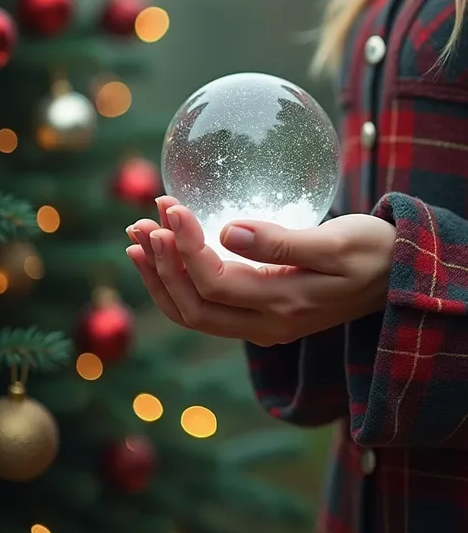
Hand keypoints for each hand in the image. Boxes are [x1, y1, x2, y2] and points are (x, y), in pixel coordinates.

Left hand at [125, 196, 395, 346]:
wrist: (396, 273)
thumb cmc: (372, 251)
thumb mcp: (335, 243)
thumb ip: (281, 242)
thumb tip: (227, 231)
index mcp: (283, 306)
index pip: (215, 283)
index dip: (185, 248)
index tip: (171, 208)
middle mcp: (265, 323)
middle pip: (191, 307)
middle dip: (160, 266)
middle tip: (141, 223)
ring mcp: (261, 321)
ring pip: (193, 310)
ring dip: (160, 275)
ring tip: (137, 235)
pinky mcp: (260, 309)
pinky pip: (206, 304)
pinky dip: (177, 279)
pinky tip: (161, 253)